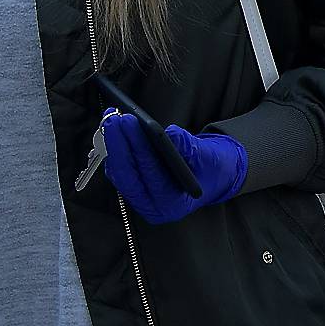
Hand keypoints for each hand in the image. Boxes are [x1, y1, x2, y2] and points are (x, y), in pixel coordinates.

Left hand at [102, 110, 247, 224]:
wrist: (213, 175)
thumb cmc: (213, 167)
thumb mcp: (208, 156)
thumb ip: (190, 147)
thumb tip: (168, 134)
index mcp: (173, 204)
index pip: (150, 175)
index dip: (138, 147)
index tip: (129, 122)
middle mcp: (153, 207)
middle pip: (127, 177)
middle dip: (117, 146)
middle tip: (113, 119)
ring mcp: (142, 200)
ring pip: (119, 173)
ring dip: (113, 145)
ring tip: (111, 118)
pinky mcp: (135, 189)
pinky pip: (120, 170)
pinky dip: (116, 149)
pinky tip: (116, 129)